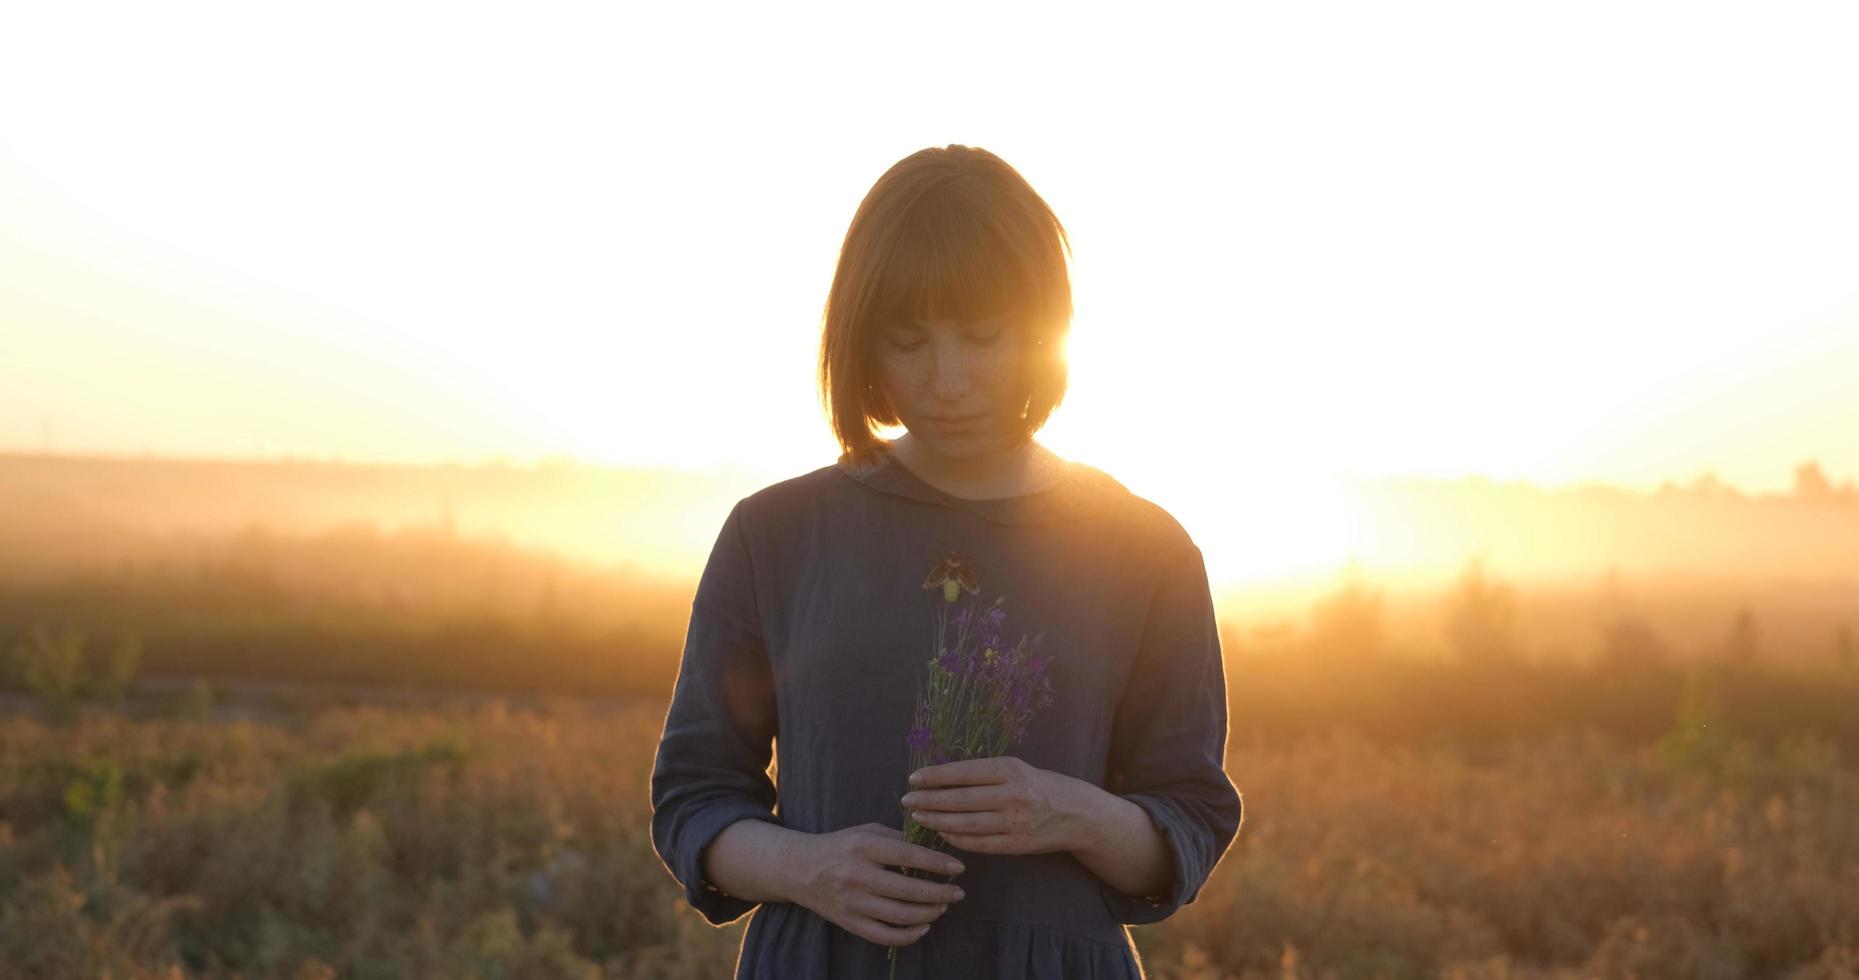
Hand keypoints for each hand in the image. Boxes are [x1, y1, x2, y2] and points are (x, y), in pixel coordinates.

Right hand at [790, 822, 967, 947]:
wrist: (800, 869)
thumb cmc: (841, 846)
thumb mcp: (866, 830)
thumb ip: (898, 838)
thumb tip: (933, 848)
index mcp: (862, 846)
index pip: (908, 856)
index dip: (937, 863)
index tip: (958, 867)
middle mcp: (856, 875)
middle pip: (908, 890)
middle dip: (940, 893)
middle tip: (958, 892)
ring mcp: (852, 902)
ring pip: (900, 916)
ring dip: (929, 913)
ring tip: (942, 906)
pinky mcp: (848, 922)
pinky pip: (884, 936)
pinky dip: (909, 935)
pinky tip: (924, 927)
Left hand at [900, 756, 1087, 855]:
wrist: (1076, 813)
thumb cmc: (1039, 785)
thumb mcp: (1016, 769)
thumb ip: (984, 773)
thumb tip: (940, 777)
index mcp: (1011, 769)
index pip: (964, 772)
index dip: (936, 776)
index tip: (913, 778)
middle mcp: (1013, 794)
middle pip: (961, 799)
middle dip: (929, 799)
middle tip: (907, 800)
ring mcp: (1015, 822)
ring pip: (966, 823)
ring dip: (937, 820)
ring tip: (919, 815)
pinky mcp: (1017, 844)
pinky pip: (979, 843)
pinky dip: (956, 839)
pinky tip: (942, 832)